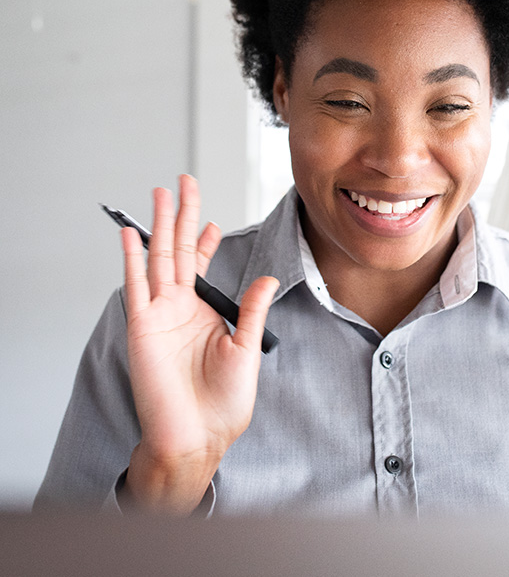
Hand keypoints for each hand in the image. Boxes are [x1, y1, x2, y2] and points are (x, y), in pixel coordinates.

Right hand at [120, 174, 277, 513]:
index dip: (205, 240)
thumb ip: (252, 310)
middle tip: (183, 183)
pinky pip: (136, 286)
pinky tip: (131, 234)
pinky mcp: (142, 327)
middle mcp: (180, 308)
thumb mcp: (246, 348)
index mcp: (204, 311)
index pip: (202, 266)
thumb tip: (266, 277)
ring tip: (161, 194)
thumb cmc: (223, 402)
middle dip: (182, 215)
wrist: (198, 436)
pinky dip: (131, 258)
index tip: (210, 219)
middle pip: (179, 250)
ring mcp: (159, 314)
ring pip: (158, 258)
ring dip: (158, 225)